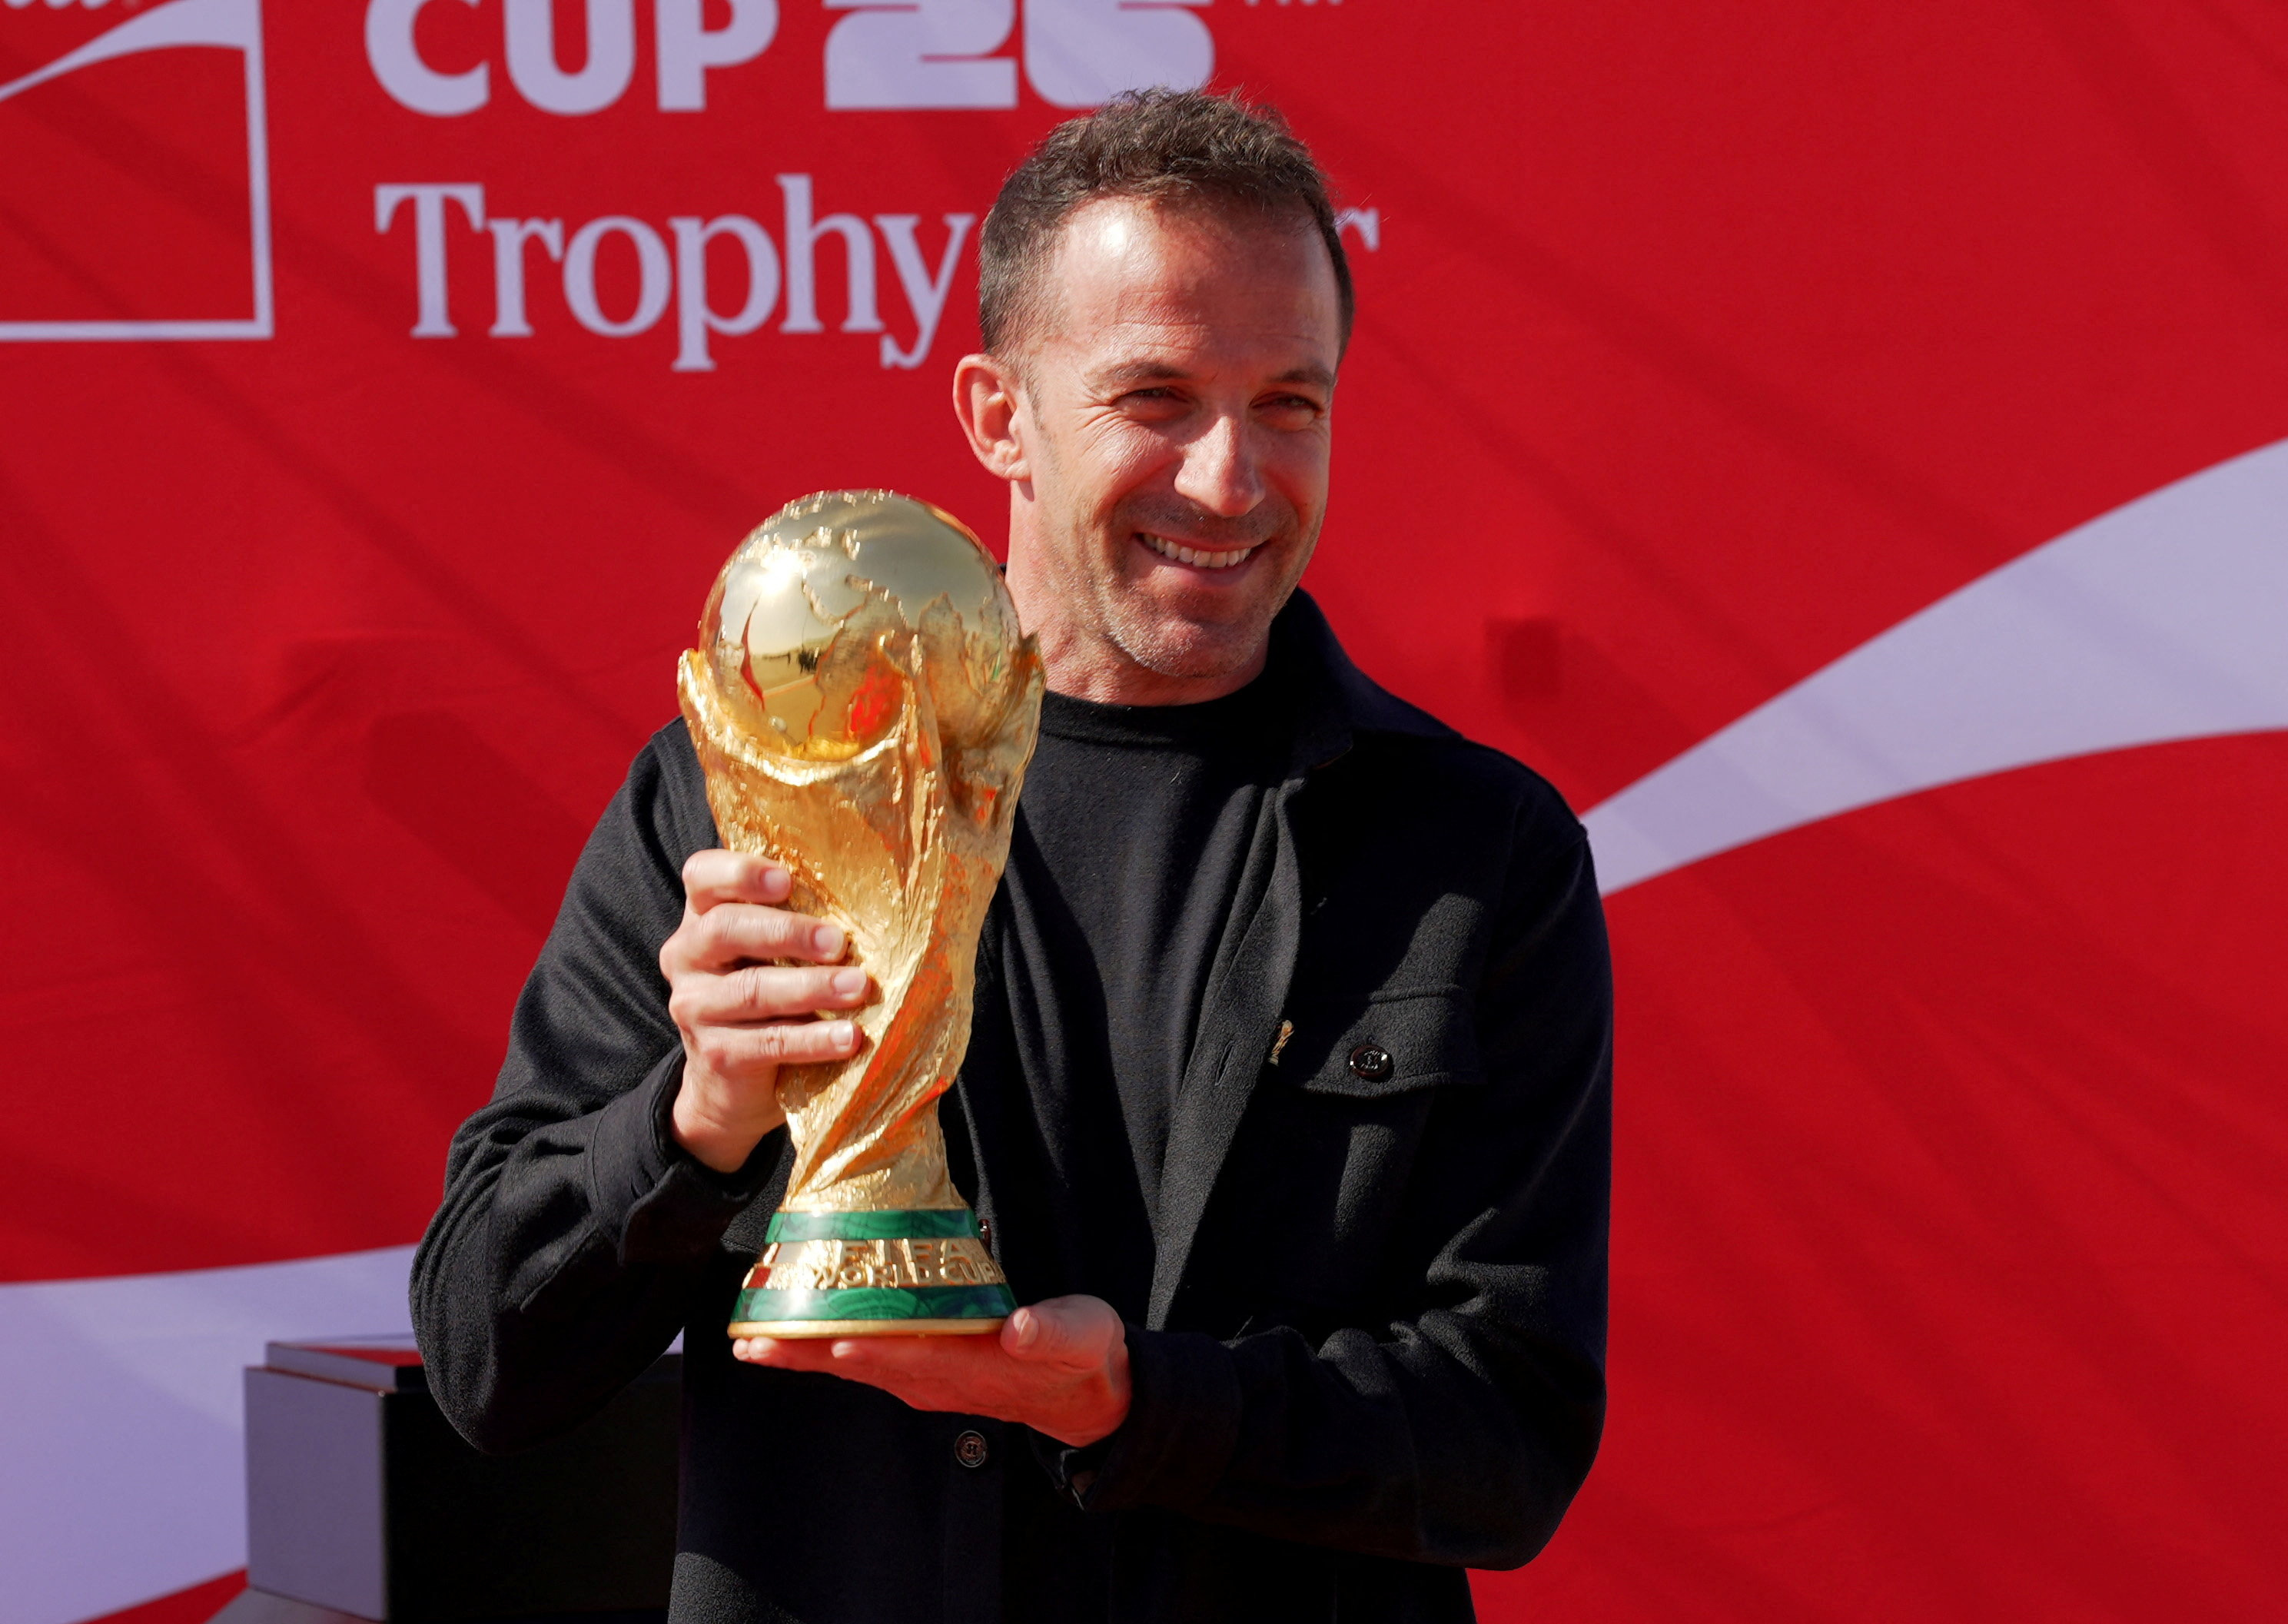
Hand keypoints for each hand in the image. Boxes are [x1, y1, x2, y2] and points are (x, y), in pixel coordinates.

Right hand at [660, 850, 869, 1172]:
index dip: (739, 872)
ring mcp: (695, 1007)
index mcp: (701, 917)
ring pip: (751, 990)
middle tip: (839, 942)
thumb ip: (797, 919)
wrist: (732, 1082)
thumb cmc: (769, 994)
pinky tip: (849, 1036)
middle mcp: (687, 956)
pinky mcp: (715, 1054)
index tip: (787, 880)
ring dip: (811, 987)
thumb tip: (872, 895)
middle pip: (725, 929)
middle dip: (787, 931)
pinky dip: (813, 1039)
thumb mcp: (771, 951)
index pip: (701, 877)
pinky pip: (767, 1042)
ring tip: (858, 987)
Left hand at [733, 1295, 1132, 1447]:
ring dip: (803, 1355)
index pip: (915, 1355)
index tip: (832, 1340)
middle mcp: (938, 1377)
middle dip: (807, 1354)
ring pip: (854, 1364)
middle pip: (863, 1364)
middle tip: (753, 1342)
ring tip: (752, 1341)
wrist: (1082, 1392)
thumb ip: (1053, 1332)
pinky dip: (824, 1350)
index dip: (873, 1348)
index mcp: (975, 1365)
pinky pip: (863, 1359)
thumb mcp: (1081, 1336)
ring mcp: (925, 1378)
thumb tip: (1022, 1329)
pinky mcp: (921, 1369)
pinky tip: (795, 1338)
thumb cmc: (1079, 1355)